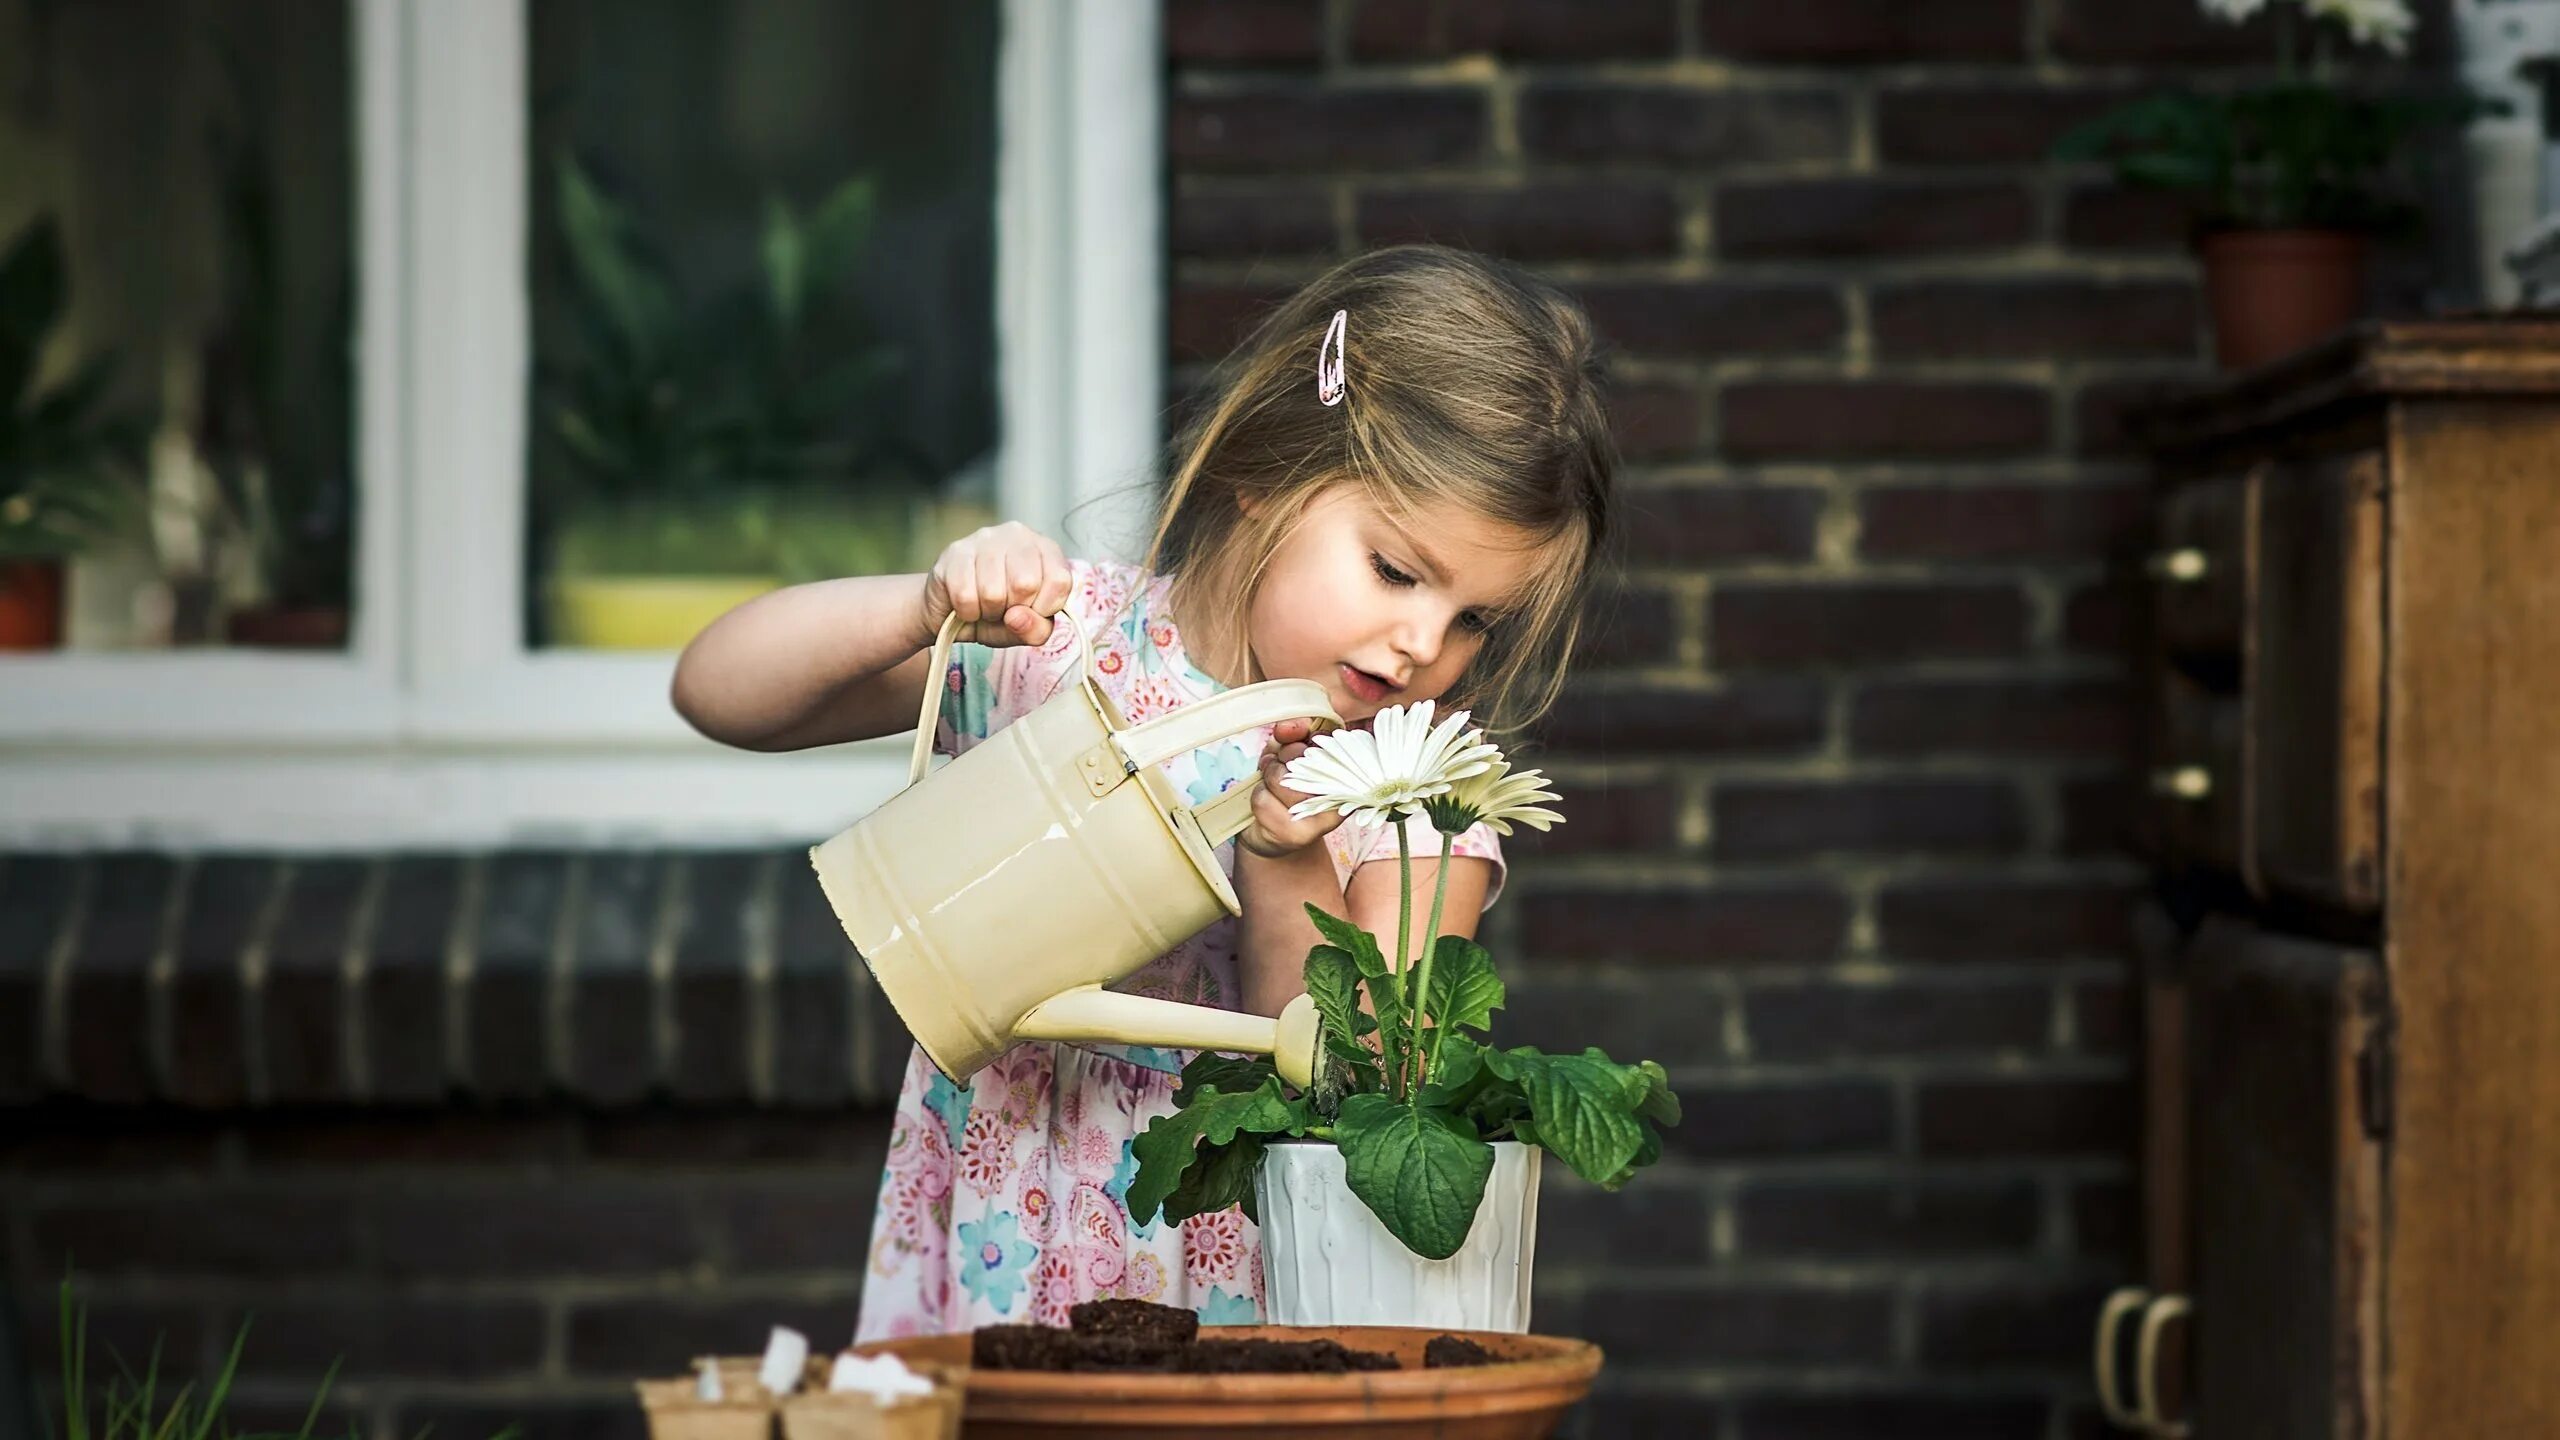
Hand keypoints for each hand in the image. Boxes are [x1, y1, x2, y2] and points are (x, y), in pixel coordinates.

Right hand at [920, 522, 1071, 646]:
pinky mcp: (955, 551)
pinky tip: (967, 604)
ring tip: (985, 605)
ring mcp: (984, 538)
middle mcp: (1017, 534)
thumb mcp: (1026, 629)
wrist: (951, 613)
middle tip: (1004, 608)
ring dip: (988, 611)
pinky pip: (965, 595)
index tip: (1031, 610)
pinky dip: (967, 612)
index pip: (1059, 580)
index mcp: (1045, 548)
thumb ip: (1036, 629)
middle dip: (1013, 609)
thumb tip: (1017, 617)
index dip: (1045, 607)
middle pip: (1026, 583)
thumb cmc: (997, 615)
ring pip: (993, 591)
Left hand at [1239, 717, 1345, 858]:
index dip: (1304, 738)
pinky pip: (1265, 800)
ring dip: (1267, 779)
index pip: (1329, 742)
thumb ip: (1292, 733)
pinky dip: (1259, 796)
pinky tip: (1268, 804)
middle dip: (1281, 759)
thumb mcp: (1286, 752)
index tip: (1296, 742)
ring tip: (1272, 786)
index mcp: (1346, 771)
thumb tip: (1289, 727)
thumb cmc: (1283, 786)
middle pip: (1301, 758)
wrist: (1272, 832)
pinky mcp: (1299, 834)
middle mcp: (1342, 795)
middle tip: (1281, 769)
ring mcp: (1322, 818)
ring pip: (1280, 779)